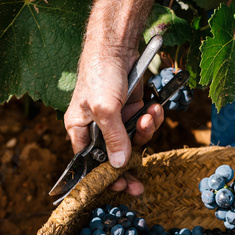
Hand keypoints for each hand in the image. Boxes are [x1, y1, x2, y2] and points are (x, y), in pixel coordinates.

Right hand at [63, 42, 163, 195]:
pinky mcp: (132, 110)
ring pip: (134, 141)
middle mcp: (97, 128)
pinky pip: (145, 125)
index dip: (104, 177)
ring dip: (146, 131)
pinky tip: (154, 107)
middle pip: (114, 157)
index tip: (119, 188)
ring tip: (149, 116)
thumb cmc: (100, 74)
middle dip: (129, 166)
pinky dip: (152, 119)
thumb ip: (113, 138)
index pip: (90, 162)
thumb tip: (119, 164)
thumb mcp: (105, 109)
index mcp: (80, 129)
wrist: (117, 46)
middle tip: (139, 186)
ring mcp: (117, 119)